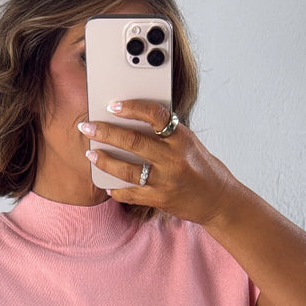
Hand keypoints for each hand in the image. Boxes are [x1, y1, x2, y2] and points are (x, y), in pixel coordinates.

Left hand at [79, 97, 237, 227]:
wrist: (219, 199)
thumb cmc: (202, 167)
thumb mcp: (188, 142)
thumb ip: (165, 133)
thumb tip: (132, 121)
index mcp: (181, 138)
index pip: (155, 115)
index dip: (132, 108)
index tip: (114, 105)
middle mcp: (174, 158)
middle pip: (133, 142)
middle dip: (105, 133)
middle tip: (87, 127)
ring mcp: (166, 181)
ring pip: (127, 170)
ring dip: (104, 160)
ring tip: (91, 153)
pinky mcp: (161, 200)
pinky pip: (131, 193)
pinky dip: (116, 189)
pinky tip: (106, 183)